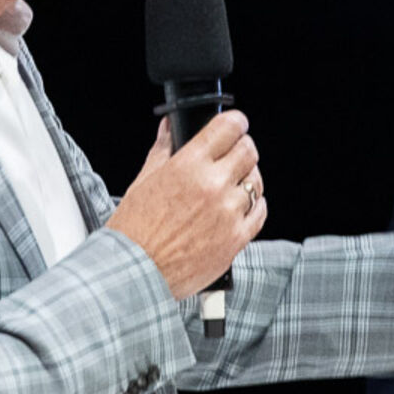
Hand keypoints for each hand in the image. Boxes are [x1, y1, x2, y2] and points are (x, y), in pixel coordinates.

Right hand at [106, 113, 266, 298]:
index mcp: (188, 165)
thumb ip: (163, 149)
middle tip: (234, 154)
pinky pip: (259, 212)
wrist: (137, 271)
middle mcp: (212, 185)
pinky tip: (239, 207)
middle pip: (248, 151)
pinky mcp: (237, 238)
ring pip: (256, 182)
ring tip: (232, 185)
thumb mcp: (143, 180)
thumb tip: (169, 128)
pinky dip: (253, 206)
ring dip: (247, 178)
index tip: (236, 124)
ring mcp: (228, 213)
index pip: (228, 127)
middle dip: (242, 148)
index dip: (235, 122)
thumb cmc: (135, 230)